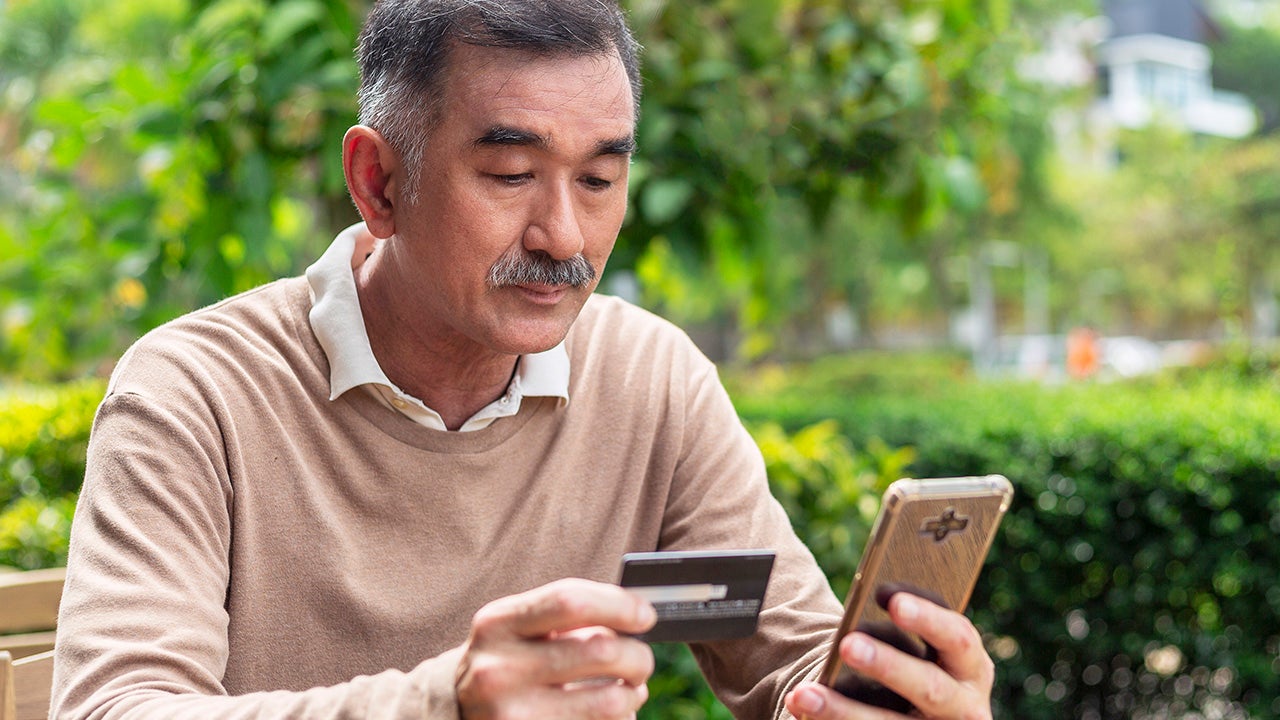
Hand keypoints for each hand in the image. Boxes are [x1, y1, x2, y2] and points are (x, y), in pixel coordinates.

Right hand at [456, 578, 657, 718]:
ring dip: (634, 693)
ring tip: (631, 689)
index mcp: (497, 623)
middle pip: (599, 651)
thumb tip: (637, 614)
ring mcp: (511, 714)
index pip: (570, 602)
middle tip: (642, 659)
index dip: (619, 605)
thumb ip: (567, 615)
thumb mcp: (519, 627)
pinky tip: (613, 712)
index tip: (646, 615)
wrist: (459, 709)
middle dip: (637, 655)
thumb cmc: (508, 657)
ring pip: (609, 701)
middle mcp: (497, 669)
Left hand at [784, 593, 994, 719]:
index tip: (890, 600)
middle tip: (848, 644)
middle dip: (888, 666)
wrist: (919, 715)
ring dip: (843, 711)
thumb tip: (871, 599)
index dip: (928, 619)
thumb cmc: (914, 667)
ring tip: (803, 695)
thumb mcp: (921, 649)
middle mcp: (965, 707)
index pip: (958, 638)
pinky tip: (803, 711)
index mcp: (971, 666)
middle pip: (930, 688)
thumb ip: (902, 628)